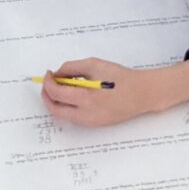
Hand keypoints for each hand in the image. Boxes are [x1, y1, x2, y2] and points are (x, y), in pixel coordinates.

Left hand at [41, 57, 188, 127]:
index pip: (55, 93)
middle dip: (46, 95)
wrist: (142, 93)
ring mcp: (90, 122)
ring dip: (57, 101)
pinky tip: (75, 94)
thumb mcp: (94, 64)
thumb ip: (71, 68)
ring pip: (62, 114)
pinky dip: (68, 105)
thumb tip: (56, 75)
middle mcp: (85, 114)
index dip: (48, 82)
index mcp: (85, 97)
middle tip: (48, 83)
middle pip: (54, 109)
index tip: (49, 74)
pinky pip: (74, 116)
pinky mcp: (95, 125)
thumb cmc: (120, 77)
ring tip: (63, 87)